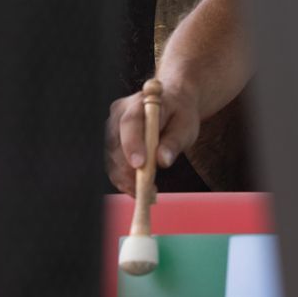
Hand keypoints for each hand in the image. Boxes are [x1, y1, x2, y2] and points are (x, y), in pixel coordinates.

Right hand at [104, 80, 200, 194]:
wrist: (173, 104)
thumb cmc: (180, 114)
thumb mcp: (186, 126)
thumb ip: (174, 141)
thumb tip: (162, 160)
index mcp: (141, 103)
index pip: (130, 123)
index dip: (132, 144)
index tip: (140, 165)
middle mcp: (120, 113)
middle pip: (116, 144)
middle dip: (128, 170)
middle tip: (147, 189)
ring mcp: (112, 127)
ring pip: (111, 158)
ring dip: (126, 179)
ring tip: (148, 193)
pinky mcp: (111, 142)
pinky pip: (113, 165)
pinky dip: (125, 180)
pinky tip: (140, 189)